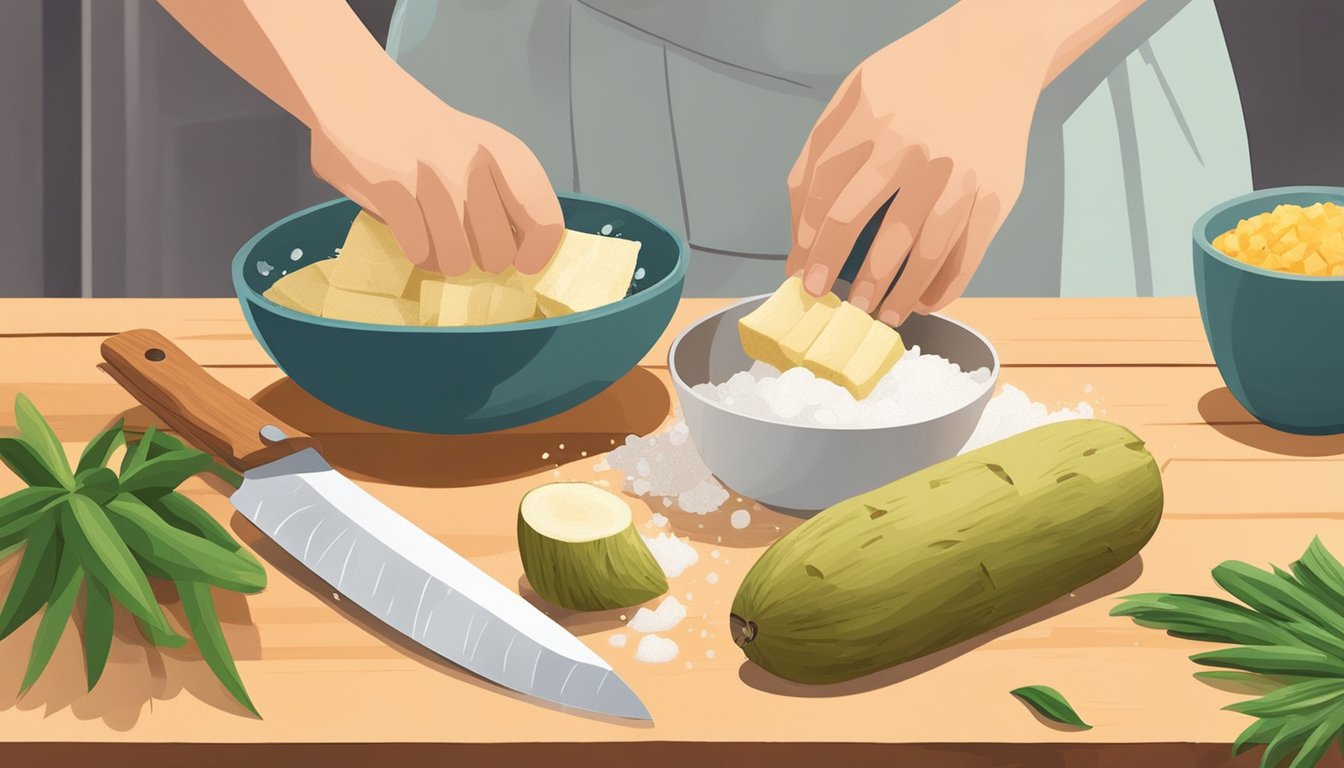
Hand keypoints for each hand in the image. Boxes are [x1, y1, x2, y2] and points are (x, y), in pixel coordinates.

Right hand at [308, 61, 562, 275]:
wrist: (357, 91)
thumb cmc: (424, 134)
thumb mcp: (478, 150)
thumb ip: (503, 194)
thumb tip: (519, 252)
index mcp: (505, 153)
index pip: (545, 222)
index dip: (536, 253)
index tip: (523, 264)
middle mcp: (475, 164)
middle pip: (499, 253)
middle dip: (483, 260)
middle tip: (465, 245)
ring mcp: (434, 177)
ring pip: (458, 260)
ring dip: (445, 259)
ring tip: (434, 238)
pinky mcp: (392, 189)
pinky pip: (419, 251)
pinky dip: (416, 251)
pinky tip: (411, 233)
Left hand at [785, 4, 1050, 324]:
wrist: (994, 52)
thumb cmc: (913, 78)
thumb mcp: (853, 96)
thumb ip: (819, 155)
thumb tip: (800, 232)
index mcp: (872, 128)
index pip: (825, 202)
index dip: (810, 248)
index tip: (804, 277)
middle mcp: (916, 153)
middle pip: (869, 234)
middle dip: (844, 279)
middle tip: (837, 303)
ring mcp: (960, 177)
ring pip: (922, 256)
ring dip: (895, 296)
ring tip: (879, 313)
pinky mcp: (996, 195)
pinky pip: (967, 256)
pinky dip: (944, 288)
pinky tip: (924, 301)